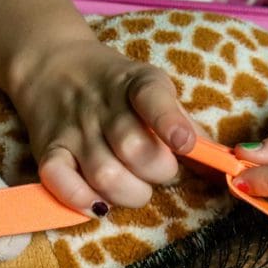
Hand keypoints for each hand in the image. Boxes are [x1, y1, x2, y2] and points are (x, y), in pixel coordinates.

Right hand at [9, 34, 196, 215]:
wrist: (52, 64)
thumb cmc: (116, 86)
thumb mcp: (152, 88)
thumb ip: (184, 121)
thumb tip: (219, 159)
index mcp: (136, 83)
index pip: (151, 97)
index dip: (170, 123)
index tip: (184, 144)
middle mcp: (103, 105)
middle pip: (133, 148)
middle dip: (158, 171)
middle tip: (160, 171)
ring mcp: (74, 129)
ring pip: (104, 173)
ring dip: (129, 192)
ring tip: (135, 188)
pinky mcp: (49, 149)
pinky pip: (59, 180)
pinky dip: (80, 198)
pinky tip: (98, 203)